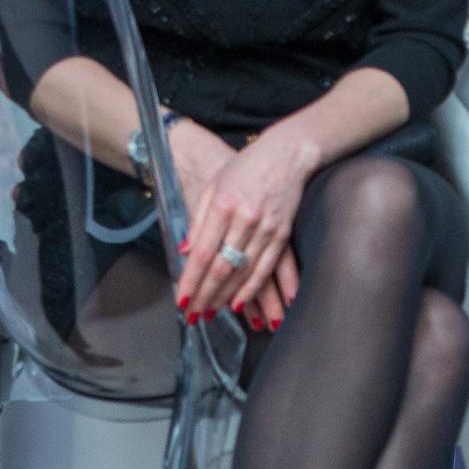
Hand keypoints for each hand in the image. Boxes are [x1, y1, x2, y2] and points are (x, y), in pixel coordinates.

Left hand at [175, 125, 317, 328]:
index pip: (203, 252)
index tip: (182, 299)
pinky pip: (266, 269)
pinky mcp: (283, 234)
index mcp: (223, 205)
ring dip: (225, 297)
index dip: (191, 279)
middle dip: (205, 294)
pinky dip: (252, 289)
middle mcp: (245, 219)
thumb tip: (184, 252)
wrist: (286, 154)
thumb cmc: (244, 168)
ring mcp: (266, 228)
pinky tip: (240, 304)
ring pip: (243, 272)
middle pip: (222, 267)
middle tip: (193, 313)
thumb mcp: (214, 186)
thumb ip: (199, 220)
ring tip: (211, 313)